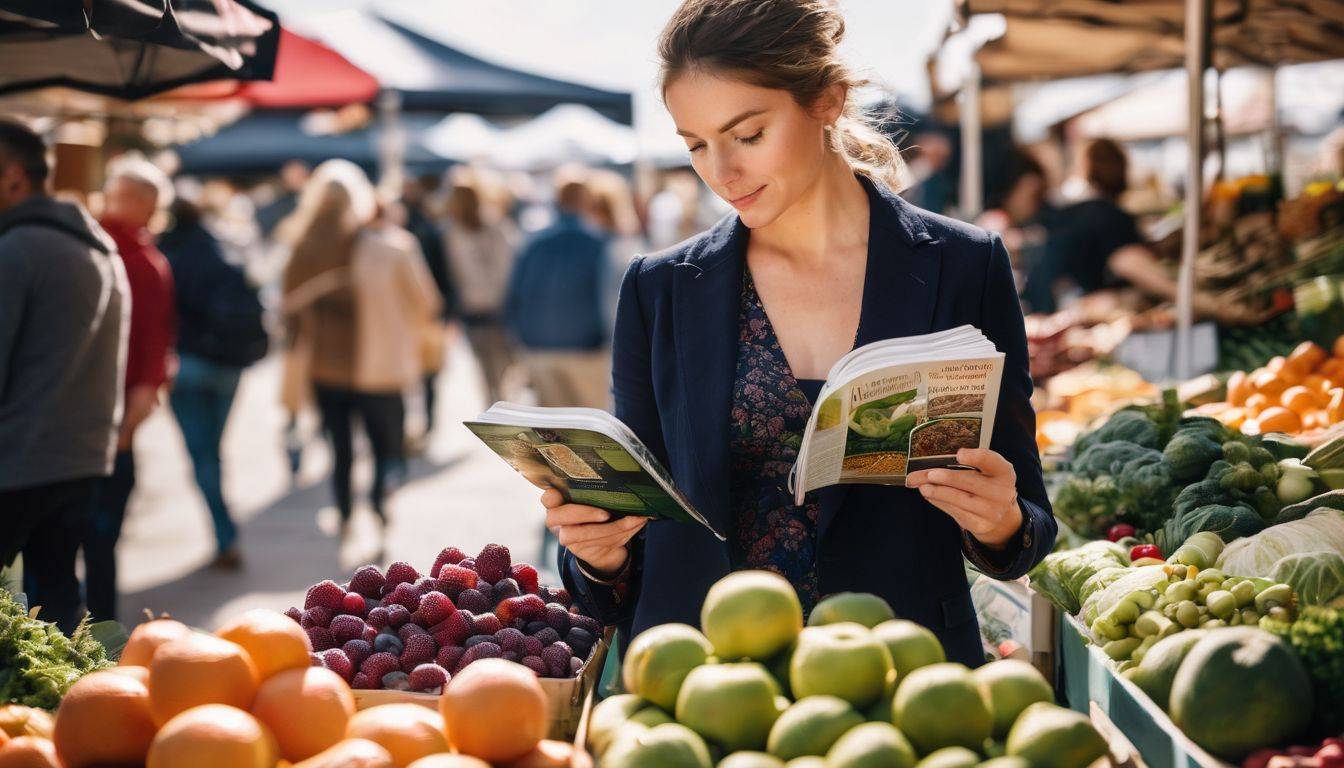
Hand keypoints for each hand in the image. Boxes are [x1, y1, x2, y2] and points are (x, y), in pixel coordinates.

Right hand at [541, 488, 646, 577]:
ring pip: (582, 535)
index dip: (553, 496)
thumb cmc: (599, 508)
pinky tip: (635, 524)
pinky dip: (621, 534)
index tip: (568, 492)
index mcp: (558, 500)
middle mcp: (556, 519)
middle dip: (583, 514)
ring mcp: (565, 535)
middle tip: (605, 514)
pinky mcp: (578, 549)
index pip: (548, 497)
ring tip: (634, 519)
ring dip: (612, 528)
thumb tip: (622, 480)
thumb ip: (596, 490)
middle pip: (557, 517)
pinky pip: (598, 543)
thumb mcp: (596, 496)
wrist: (605, 539)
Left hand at [905, 448, 1021, 548]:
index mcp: (1004, 472)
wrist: (999, 516)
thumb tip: (928, 465)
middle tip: (930, 474)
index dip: (976, 457)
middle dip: (948, 477)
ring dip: (938, 491)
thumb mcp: (983, 472)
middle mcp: (1002, 492)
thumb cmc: (985, 485)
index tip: (959, 454)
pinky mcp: (980, 525)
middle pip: (971, 481)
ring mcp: (992, 511)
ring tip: (922, 486)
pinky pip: (955, 512)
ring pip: (959, 498)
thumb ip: (962, 465)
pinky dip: (939, 502)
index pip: (992, 461)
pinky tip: (929, 495)